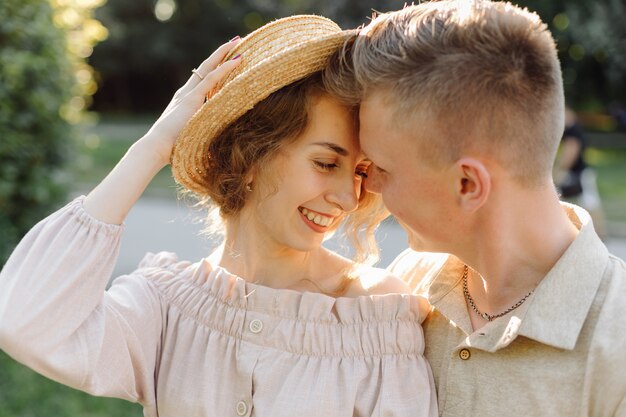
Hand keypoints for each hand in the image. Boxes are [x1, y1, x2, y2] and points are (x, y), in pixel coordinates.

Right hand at [140, 38, 241, 165]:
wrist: (156, 148)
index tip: (229, 57)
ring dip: (225, 54)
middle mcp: (186, 92)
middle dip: (222, 52)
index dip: (216, 66)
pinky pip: (211, 79)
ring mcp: (188, 94)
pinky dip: (225, 69)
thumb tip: (217, 141)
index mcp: (186, 100)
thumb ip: (202, 132)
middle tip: (237, 40)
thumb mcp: (192, 136)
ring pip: (209, 67)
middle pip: (207, 66)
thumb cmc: (172, 149)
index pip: (204, 78)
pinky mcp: (192, 99)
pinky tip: (237, 61)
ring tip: (240, 42)